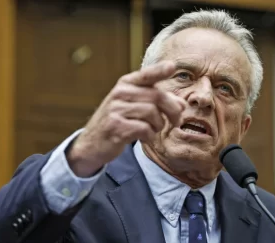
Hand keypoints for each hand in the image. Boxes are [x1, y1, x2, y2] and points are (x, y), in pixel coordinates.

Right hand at [66, 61, 185, 176]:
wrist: (92, 144)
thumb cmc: (118, 122)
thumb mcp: (133, 107)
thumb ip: (156, 102)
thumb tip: (182, 104)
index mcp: (125, 85)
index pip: (145, 75)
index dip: (159, 70)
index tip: (172, 66)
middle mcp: (119, 93)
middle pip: (157, 97)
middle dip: (173, 111)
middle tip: (176, 122)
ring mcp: (116, 110)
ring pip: (152, 113)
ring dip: (158, 125)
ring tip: (153, 130)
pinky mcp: (116, 127)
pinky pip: (144, 129)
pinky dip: (150, 136)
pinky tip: (145, 138)